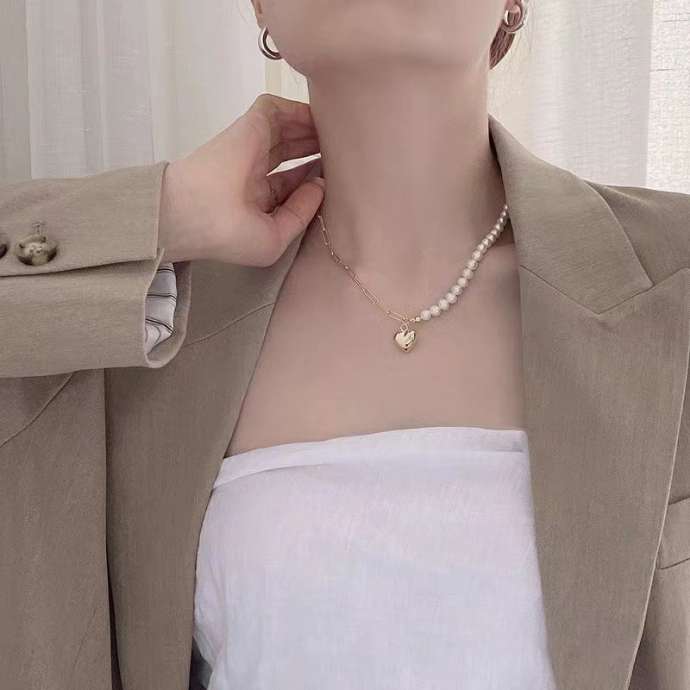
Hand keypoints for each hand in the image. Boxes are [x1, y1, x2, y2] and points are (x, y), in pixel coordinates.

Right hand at [158, 93, 324, 264]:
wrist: (194, 212)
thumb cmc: (229, 234)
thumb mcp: (274, 239)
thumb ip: (300, 214)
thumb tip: (321, 186)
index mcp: (255, 200)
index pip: (289, 184)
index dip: (313, 180)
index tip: (339, 179)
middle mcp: (253, 171)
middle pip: (291, 154)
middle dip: (316, 151)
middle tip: (344, 151)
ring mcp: (251, 147)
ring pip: (287, 130)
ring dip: (312, 130)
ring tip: (341, 133)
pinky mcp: (250, 126)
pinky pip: (277, 109)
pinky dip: (299, 109)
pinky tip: (322, 115)